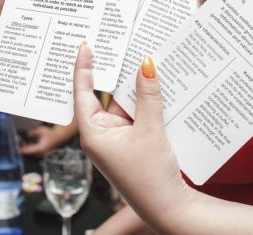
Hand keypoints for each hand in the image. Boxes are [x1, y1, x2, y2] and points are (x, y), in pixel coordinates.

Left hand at [20, 123, 77, 156]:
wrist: (59, 136)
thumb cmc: (51, 133)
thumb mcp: (41, 130)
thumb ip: (33, 132)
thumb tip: (27, 134)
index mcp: (40, 148)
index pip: (29, 150)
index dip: (22, 150)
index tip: (16, 150)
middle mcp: (42, 152)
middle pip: (30, 154)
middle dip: (23, 151)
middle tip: (17, 147)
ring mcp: (43, 154)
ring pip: (32, 154)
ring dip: (27, 151)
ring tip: (23, 145)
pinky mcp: (44, 153)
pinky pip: (35, 153)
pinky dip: (31, 151)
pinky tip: (28, 146)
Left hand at [73, 43, 194, 232]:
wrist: (169, 207)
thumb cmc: (150, 177)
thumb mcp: (150, 130)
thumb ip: (147, 95)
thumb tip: (145, 64)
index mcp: (93, 132)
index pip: (82, 92)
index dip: (83, 66)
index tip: (86, 45)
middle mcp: (102, 133)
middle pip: (106, 95)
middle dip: (117, 74)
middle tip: (122, 45)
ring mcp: (118, 138)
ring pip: (125, 103)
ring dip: (137, 88)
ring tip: (147, 61)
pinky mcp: (133, 141)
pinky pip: (137, 114)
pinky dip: (147, 101)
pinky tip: (159, 85)